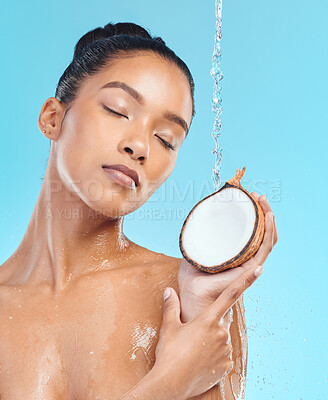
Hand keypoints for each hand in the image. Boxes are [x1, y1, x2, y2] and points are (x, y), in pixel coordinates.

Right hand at [151, 264, 262, 399]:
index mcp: (208, 319)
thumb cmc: (169, 353)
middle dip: (209, 325)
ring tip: (192, 352)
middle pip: (220, 321)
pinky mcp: (227, 366)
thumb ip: (171, 306)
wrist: (171, 384)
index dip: (246, 280)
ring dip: (211, 342)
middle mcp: (221, 332)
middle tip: (192, 337)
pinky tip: (199, 362)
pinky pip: (223, 356)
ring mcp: (226, 350)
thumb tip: (169, 291)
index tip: (260, 269)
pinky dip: (214, 357)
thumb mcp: (168, 327)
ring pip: (221, 339)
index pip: (231, 294)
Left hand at [178, 193, 277, 322]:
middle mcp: (244, 260)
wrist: (191, 298)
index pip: (250, 236)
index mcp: (234, 257)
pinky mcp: (248, 270)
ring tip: (262, 201)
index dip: (252, 217)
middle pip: (261, 234)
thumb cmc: (191, 281)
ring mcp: (248, 265)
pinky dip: (269, 232)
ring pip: (266, 239)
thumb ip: (194, 241)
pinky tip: (269, 218)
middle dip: (262, 212)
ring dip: (268, 218)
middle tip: (257, 195)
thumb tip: (193, 223)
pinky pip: (264, 249)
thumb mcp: (193, 253)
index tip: (248, 198)